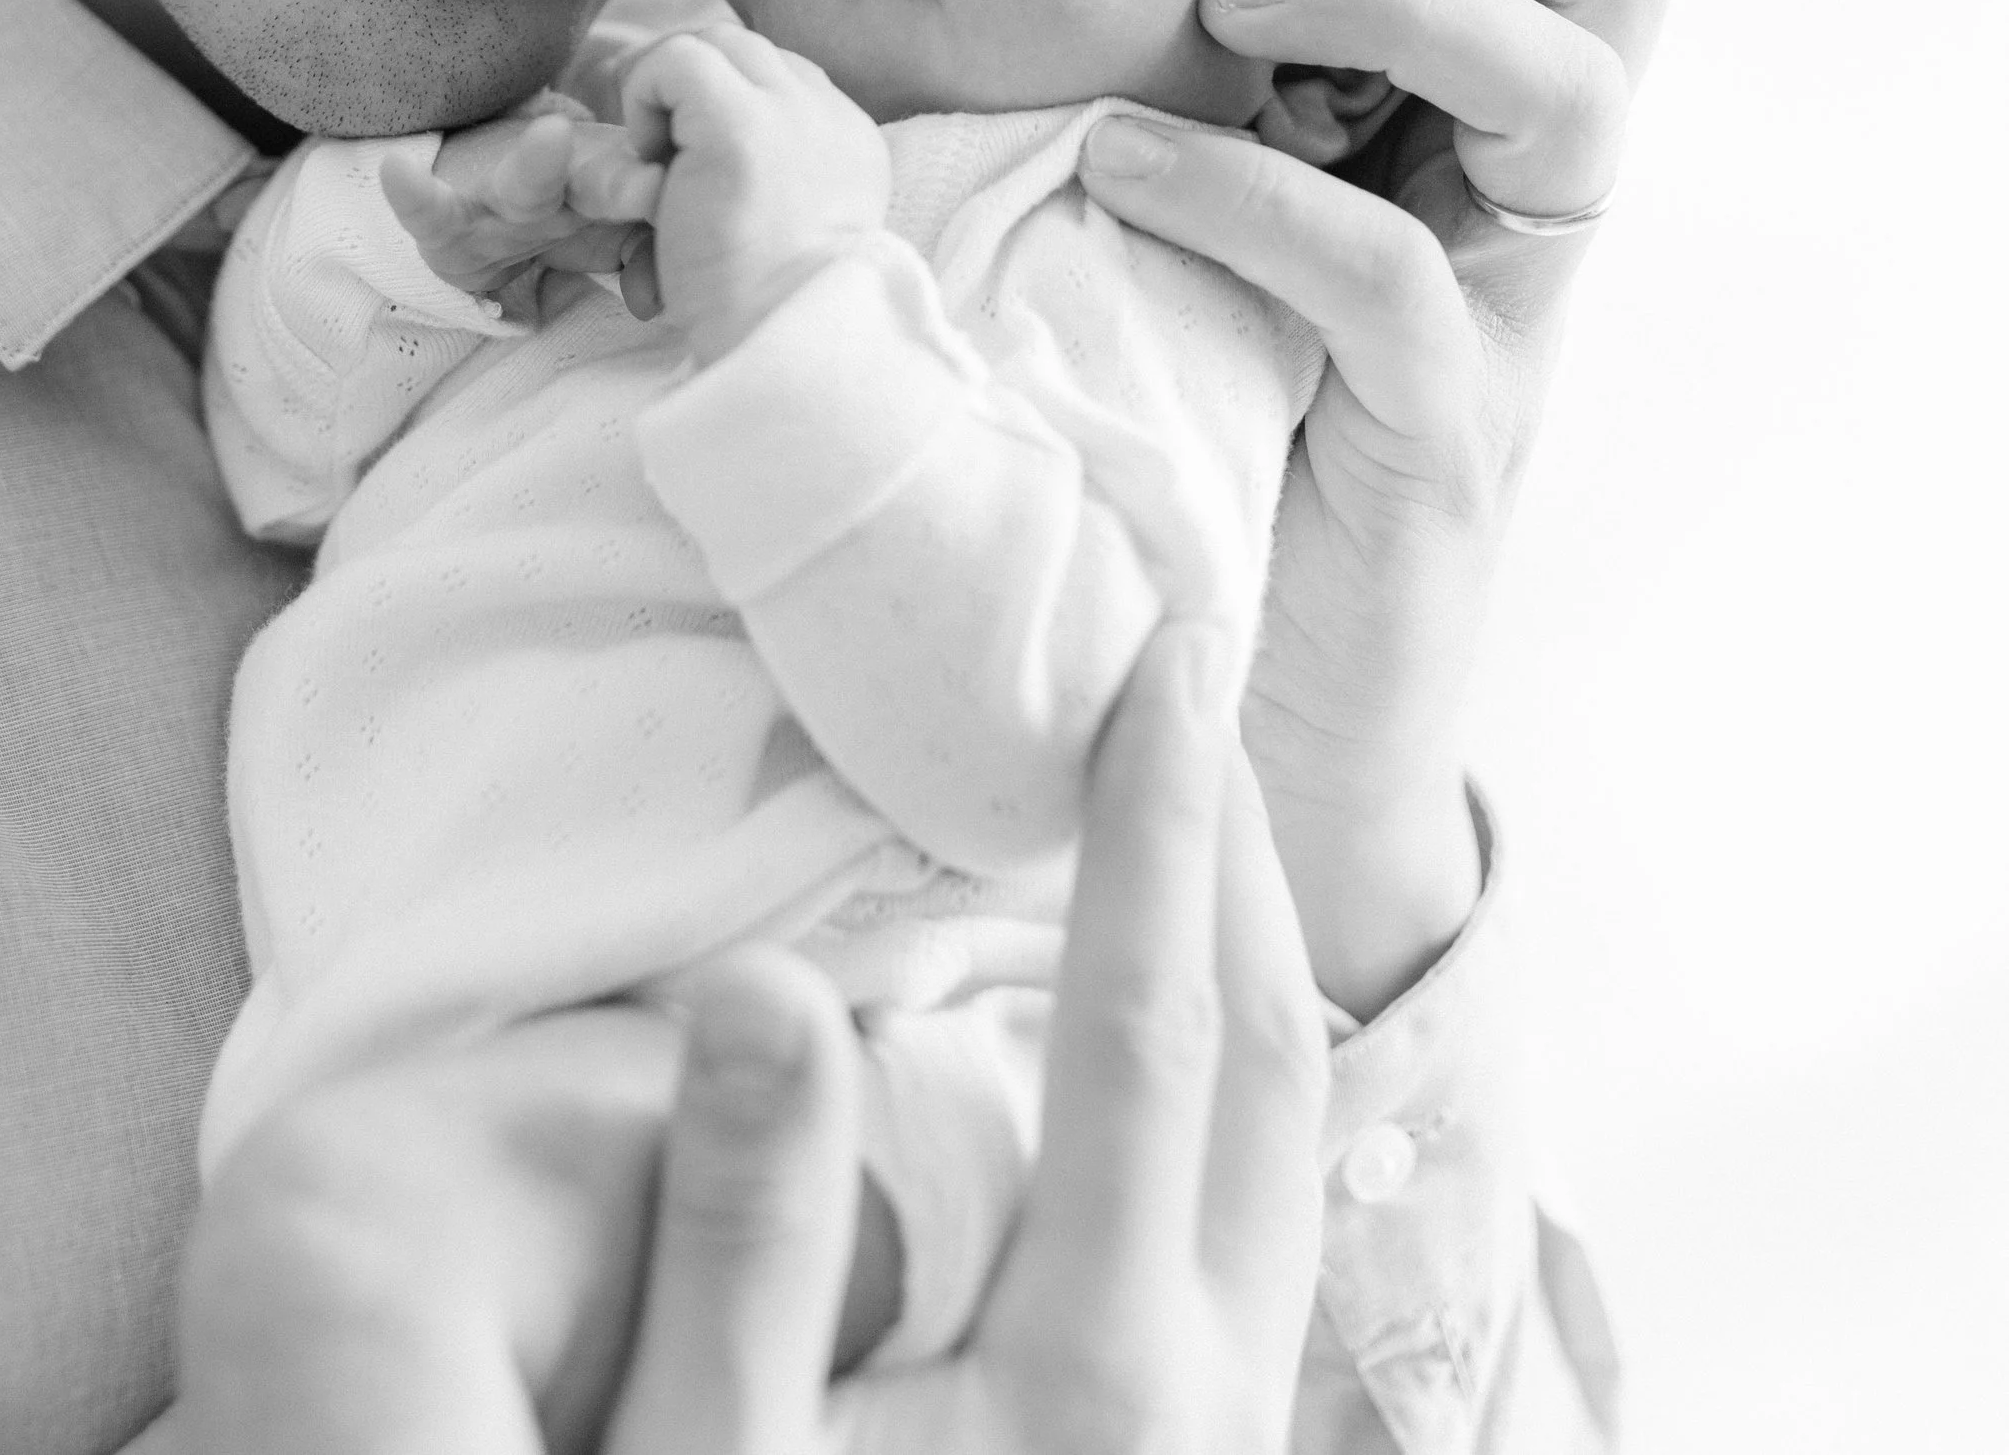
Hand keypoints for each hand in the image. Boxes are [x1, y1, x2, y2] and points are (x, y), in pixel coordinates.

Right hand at [171, 628, 1328, 1454]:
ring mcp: (1212, 1444)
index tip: (1159, 655)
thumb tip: (775, 985)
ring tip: (1187, 813)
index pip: (1150, 1028)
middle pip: (1264, 1064)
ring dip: (1251, 953)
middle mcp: (1195, 1402)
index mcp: (1091, 1377)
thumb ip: (744, 1231)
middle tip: (1190, 676)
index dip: (1156, 821)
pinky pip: (1255, 1215)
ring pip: (1288, 1144)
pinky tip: (1163, 1037)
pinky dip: (1228, 1068)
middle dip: (1237, 850)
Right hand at [380, 109, 659, 327]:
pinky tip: (397, 174)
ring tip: (551, 136)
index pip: (658, 191)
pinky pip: (429, 211)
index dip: (684, 197)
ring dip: (538, 162)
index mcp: (613, 187)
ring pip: (525, 181)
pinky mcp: (448, 219)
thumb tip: (671, 294)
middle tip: (656, 182)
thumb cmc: (557, 211)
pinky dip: (413, 196)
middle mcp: (563, 182)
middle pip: (602, 177)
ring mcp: (503, 196)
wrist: (467, 183)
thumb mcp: (608, 235)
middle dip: (629, 180)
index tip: (714, 198)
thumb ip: (647, 255)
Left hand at [618, 28, 891, 363]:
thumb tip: (708, 160)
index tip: (689, 159)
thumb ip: (775, 181)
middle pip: (749, 51)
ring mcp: (790, 113)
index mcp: (849, 142)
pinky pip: (677, 60)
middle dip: (692, 86)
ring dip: (669, 89)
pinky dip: (646, 93)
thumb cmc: (770, 316)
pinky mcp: (741, 124)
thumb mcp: (791, 233)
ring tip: (654, 158)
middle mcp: (829, 116)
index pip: (782, 78)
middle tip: (657, 147)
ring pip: (716, 42)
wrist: (782, 350)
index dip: (725, 103)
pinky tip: (646, 157)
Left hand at [1079, 0, 1673, 1016]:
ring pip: (1567, 104)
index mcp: (1493, 130)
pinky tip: (1129, 156)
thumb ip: (1220, 73)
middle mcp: (1531, 209)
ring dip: (1409, 1)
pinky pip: (1395, 280)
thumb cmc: (1209, 418)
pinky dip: (1259, 195)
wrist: (1235, 714)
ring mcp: (1508, 323)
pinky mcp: (1441, 440)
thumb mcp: (1218, 203)